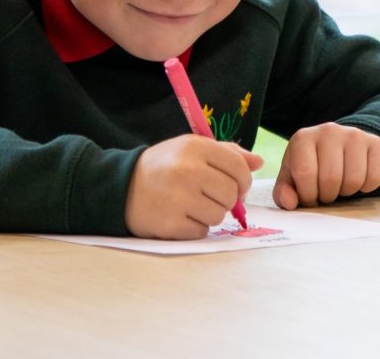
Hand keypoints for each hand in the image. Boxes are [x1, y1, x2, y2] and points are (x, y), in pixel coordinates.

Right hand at [125, 134, 261, 238]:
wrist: (120, 186)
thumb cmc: (163, 167)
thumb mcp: (191, 149)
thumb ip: (227, 154)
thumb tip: (259, 162)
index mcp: (195, 147)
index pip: (239, 168)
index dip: (243, 181)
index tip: (237, 186)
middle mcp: (187, 170)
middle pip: (231, 194)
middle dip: (226, 199)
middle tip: (210, 196)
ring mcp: (178, 198)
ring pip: (219, 215)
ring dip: (210, 214)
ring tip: (192, 205)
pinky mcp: (170, 224)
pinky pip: (202, 232)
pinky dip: (195, 228)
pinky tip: (180, 216)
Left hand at [272, 122, 379, 209]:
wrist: (339, 147)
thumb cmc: (312, 167)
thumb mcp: (292, 178)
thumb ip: (284, 192)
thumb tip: (289, 201)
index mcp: (303, 138)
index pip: (305, 173)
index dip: (308, 194)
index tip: (310, 196)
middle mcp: (328, 131)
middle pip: (331, 178)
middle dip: (327, 196)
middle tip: (326, 192)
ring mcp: (354, 135)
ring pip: (354, 179)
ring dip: (347, 192)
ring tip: (340, 185)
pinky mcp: (376, 143)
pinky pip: (375, 176)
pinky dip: (367, 187)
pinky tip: (358, 180)